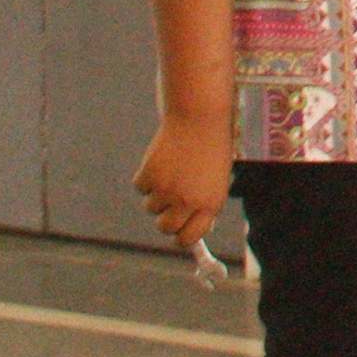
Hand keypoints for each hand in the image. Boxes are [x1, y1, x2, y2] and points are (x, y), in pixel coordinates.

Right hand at [133, 115, 232, 248]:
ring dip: (156, 193)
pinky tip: (162, 159)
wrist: (200, 118)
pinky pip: (141, 187)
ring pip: (151, 207)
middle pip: (165, 228)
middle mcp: (188, 201)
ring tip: (172, 169)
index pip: (189, 238)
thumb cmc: (211, 149)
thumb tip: (189, 231)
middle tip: (168, 205)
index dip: (181, 237)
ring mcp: (167, 190)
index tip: (177, 233)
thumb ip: (203, 205)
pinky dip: (147, 176)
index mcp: (211, 204)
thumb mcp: (216, 180)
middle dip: (165, 219)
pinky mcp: (149, 176)